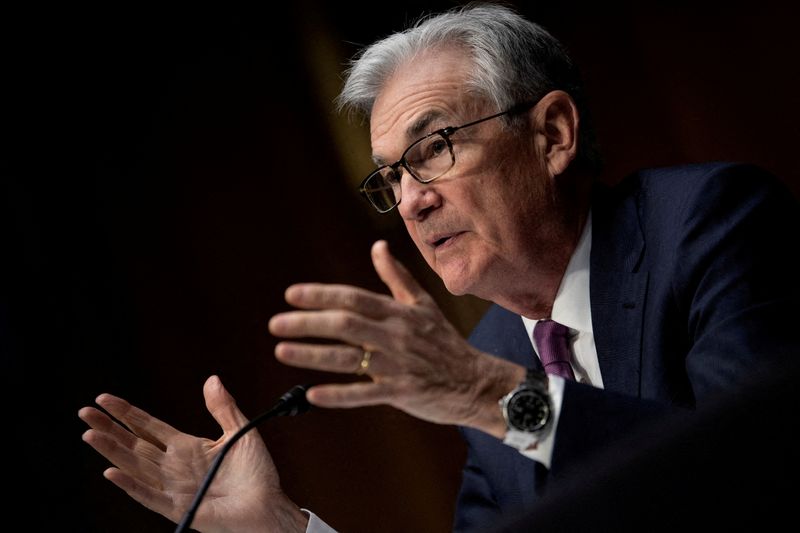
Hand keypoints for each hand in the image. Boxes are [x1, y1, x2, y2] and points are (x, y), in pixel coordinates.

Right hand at [78, 375, 307, 532]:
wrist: (269, 504)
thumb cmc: (257, 472)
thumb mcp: (240, 431)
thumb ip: (223, 407)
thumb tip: (211, 379)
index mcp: (187, 447)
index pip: (149, 427)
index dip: (127, 413)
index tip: (104, 399)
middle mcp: (174, 466)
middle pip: (134, 444)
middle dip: (110, 429)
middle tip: (85, 412)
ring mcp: (174, 488)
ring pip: (135, 467)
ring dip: (112, 451)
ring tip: (90, 434)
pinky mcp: (179, 508)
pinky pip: (149, 496)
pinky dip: (130, 485)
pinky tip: (111, 472)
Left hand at [269, 240, 524, 437]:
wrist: (476, 381)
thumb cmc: (444, 342)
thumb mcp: (423, 304)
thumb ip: (396, 277)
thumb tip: (378, 246)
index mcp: (399, 313)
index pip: (354, 298)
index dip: (322, 295)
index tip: (291, 294)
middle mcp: (396, 335)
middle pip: (346, 324)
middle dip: (308, 322)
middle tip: (275, 323)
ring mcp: (399, 365)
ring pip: (350, 358)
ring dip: (313, 354)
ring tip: (282, 351)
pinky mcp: (402, 393)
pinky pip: (365, 394)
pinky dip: (339, 395)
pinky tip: (313, 395)